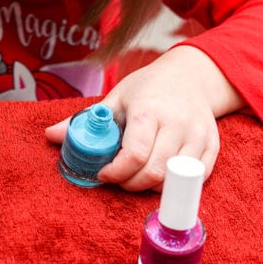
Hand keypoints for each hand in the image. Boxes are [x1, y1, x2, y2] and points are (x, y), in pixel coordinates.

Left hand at [46, 46, 242, 190]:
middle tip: (118, 178)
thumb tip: (50, 136)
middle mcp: (178, 123)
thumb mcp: (115, 98)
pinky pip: (195, 179)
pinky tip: (158, 174)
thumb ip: (84, 120)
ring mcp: (199, 136)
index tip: (104, 173)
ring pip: (175, 180)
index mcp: (149, 110)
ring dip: (150, 186)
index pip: (135, 154)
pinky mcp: (212, 146)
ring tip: (136, 175)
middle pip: (154, 172)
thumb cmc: (148, 88)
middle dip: (130, 183)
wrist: (190, 77)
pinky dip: (173, 184)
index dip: (115, 172)